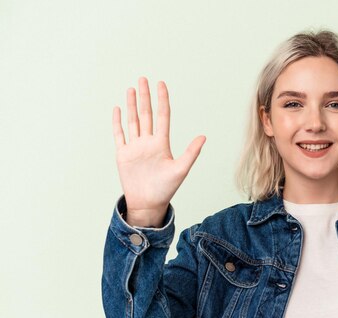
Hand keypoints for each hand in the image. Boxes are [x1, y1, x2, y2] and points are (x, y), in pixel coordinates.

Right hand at [112, 77, 205, 225]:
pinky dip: (117, 122)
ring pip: (133, 121)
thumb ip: (191, 152)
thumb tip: (204, 136)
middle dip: (145, 97)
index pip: (162, 116)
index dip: (162, 100)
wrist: (148, 204)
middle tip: (143, 79)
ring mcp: (135, 147)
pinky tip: (118, 109)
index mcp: (162, 143)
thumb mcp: (181, 169)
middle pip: (146, 114)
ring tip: (131, 89)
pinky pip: (119, 135)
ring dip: (131, 105)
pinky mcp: (123, 155)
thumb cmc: (166, 189)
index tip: (161, 84)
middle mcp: (148, 142)